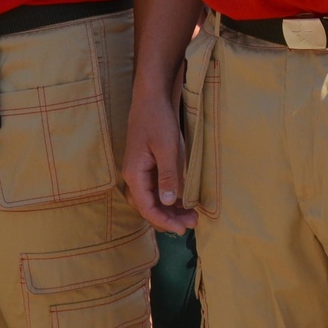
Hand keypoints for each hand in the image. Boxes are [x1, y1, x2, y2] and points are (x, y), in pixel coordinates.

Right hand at [120, 76, 195, 232]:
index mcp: (135, 174)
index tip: (182, 229)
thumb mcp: (167, 148)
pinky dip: (170, 196)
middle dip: (169, 217)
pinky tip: (185, 200)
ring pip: (154, 198)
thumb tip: (169, 202)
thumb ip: (168, 176)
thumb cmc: (158, 120)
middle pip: (149, 206)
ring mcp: (141, 171)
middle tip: (192, 224)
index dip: (164, 220)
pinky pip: (157, 188)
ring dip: (171, 209)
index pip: (147, 206)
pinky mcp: (149, 165)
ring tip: (192, 216)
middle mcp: (135, 176)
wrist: (151, 98)